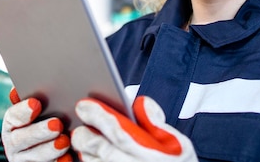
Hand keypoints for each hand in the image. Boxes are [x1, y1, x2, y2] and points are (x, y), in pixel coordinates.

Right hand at [1, 88, 72, 161]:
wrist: (54, 150)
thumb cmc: (49, 120)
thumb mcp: (42, 110)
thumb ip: (36, 97)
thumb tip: (28, 84)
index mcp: (13, 124)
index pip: (12, 116)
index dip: (23, 110)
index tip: (36, 103)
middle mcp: (15, 143)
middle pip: (21, 139)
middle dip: (38, 131)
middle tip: (57, 124)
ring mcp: (24, 160)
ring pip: (33, 157)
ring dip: (49, 149)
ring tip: (65, 142)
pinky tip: (68, 158)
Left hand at [71, 96, 197, 161]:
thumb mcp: (178, 145)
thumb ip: (157, 123)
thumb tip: (138, 103)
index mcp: (150, 156)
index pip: (119, 132)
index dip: (98, 116)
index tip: (83, 105)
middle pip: (99, 150)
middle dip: (84, 136)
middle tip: (81, 129)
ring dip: (87, 153)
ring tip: (87, 143)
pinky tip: (92, 155)